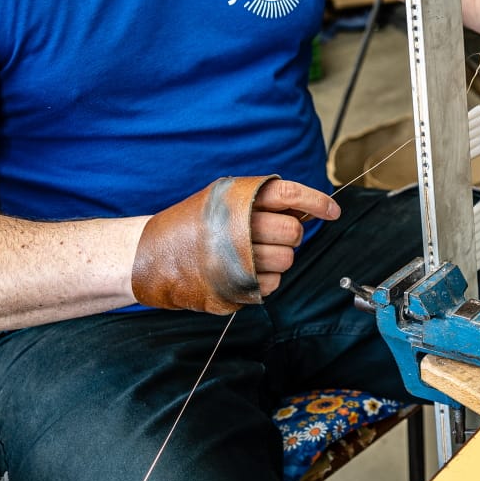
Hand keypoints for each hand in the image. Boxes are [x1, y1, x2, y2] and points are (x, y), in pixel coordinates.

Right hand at [131, 176, 339, 313]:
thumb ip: (262, 201)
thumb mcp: (223, 199)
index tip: (333, 211)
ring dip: (278, 260)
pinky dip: (266, 280)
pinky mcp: (232, 286)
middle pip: (293, 232)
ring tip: (252, 255)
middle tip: (274, 237)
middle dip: (291, 236)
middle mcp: (237, 224)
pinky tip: (246, 271)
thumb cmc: (193, 224)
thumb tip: (307, 208)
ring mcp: (234, 257)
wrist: (146, 253)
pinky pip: (272, 284)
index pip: (290, 195)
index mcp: (238, 197)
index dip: (317, 202)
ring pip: (286, 260)